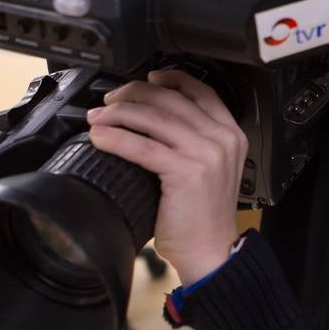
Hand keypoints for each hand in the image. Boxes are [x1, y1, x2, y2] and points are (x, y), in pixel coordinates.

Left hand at [86, 69, 246, 286]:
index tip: (148, 78)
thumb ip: (192, 142)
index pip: (201, 92)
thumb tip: (151, 119)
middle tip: (110, 100)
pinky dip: (117, 138)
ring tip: (97, 117)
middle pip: (172, 99)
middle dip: (134, 94)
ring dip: (120, 113)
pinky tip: (100, 137)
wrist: (212, 251)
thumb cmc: (204, 216)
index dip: (172, 79)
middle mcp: (222, 139)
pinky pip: (143, 146)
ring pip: (155, 118)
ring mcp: (206, 153)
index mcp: (231, 134)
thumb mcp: (209, 168)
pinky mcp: (186, 171)